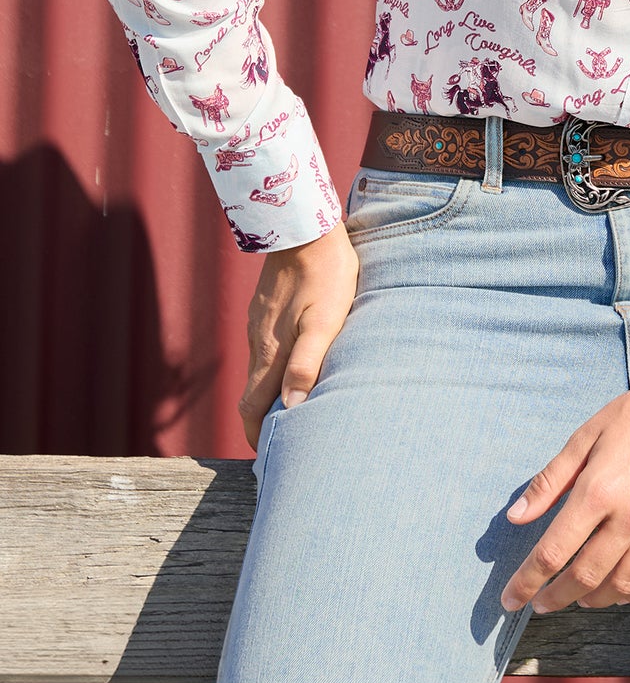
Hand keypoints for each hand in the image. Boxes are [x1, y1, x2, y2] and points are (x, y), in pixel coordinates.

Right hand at [238, 220, 359, 448]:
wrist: (303, 227)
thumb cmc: (325, 275)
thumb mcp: (325, 321)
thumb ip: (307, 363)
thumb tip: (291, 407)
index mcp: (270, 352)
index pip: (251, 410)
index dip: (258, 437)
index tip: (272, 455)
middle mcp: (258, 342)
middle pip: (252, 395)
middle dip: (264, 422)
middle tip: (287, 440)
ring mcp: (258, 324)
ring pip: (259, 371)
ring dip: (271, 394)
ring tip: (297, 407)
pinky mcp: (265, 310)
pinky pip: (264, 349)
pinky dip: (274, 368)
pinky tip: (297, 364)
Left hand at [499, 380, 629, 614]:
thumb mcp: (585, 437)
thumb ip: (549, 481)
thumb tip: (516, 518)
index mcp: (598, 490)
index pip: (553, 552)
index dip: (527, 582)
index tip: (511, 600)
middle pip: (585, 577)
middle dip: (556, 598)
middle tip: (542, 604)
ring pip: (622, 586)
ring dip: (594, 599)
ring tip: (580, 598)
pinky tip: (621, 593)